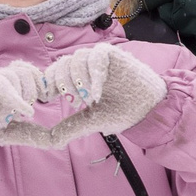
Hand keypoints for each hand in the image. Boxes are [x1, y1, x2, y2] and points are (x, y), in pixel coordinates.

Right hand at [0, 61, 47, 144]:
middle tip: (16, 117)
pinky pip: (4, 83)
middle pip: (34, 76)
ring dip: (18, 102)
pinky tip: (22, 113)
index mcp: (16, 85)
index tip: (47, 102)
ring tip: (2, 118)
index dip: (47, 88)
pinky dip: (15, 99)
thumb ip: (35, 135)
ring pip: (21, 79)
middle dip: (33, 97)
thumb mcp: (13, 133)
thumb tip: (60, 140)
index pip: (40, 76)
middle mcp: (7, 77)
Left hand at [47, 44, 168, 136]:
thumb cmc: (121, 113)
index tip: (49, 98)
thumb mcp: (89, 122)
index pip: (54, 71)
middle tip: (76, 103)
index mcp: (78, 79)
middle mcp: (87, 67)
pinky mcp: (115, 55)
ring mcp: (100, 60)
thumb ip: (68, 128)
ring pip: (77, 58)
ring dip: (79, 80)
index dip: (49, 83)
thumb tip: (48, 141)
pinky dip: (94, 74)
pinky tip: (98, 93)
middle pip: (62, 63)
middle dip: (63, 84)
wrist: (148, 111)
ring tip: (91, 100)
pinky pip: (96, 55)